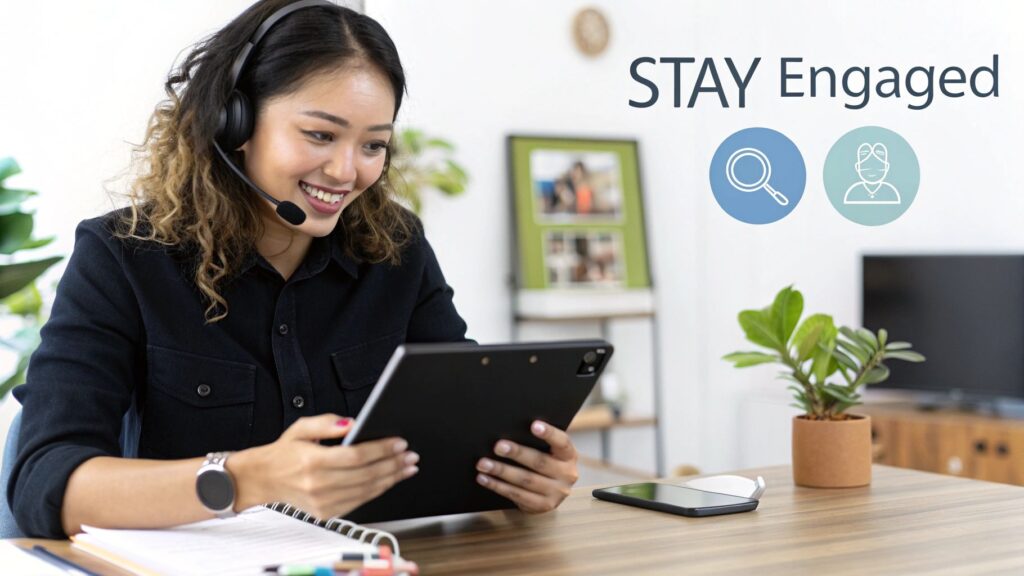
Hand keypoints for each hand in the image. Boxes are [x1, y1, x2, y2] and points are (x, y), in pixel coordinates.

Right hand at [231, 414, 418, 518]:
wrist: (263, 479)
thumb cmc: (284, 452)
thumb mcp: (301, 428)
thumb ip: (327, 423)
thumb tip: (353, 423)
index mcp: (312, 461)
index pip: (357, 456)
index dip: (382, 449)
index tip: (400, 443)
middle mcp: (318, 485)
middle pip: (367, 475)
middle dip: (394, 464)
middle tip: (411, 456)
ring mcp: (322, 502)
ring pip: (367, 491)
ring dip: (391, 479)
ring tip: (407, 468)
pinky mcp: (325, 512)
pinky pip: (359, 502)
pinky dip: (377, 491)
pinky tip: (389, 480)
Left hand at [475, 420, 578, 512]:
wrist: (551, 493)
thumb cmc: (545, 463)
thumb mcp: (549, 452)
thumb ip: (537, 442)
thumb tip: (509, 429)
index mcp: (569, 455)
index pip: (562, 442)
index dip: (549, 433)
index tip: (534, 425)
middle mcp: (567, 474)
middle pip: (539, 462)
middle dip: (517, 453)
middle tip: (498, 446)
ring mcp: (556, 493)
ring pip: (526, 480)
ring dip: (502, 471)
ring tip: (484, 464)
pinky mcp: (543, 506)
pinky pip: (517, 495)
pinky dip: (498, 486)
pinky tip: (484, 479)